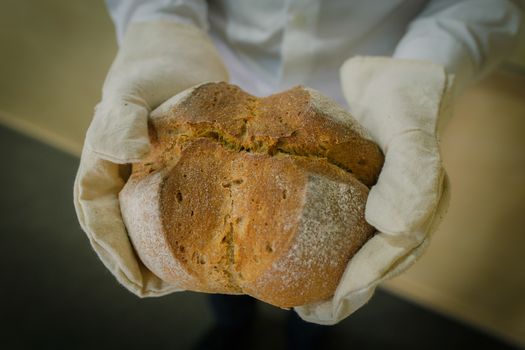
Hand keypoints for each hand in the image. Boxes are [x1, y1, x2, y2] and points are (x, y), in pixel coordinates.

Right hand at [73, 21, 227, 295]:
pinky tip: (204, 246)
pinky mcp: (177, 174)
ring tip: (187, 279)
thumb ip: (122, 120)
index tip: (140, 283)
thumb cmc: (151, 71)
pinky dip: (184, 231)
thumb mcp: (132, 90)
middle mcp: (123, 178)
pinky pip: (174, 209)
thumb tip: (133, 152)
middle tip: (165, 289)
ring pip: (147, 225)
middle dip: (139, 264)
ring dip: (161, 254)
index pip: (99, 220)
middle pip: (122, 231)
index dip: (117, 255)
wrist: (178, 58)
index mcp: (102, 166)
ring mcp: (148, 178)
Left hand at [295, 56, 452, 323]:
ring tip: (309, 307)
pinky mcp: (364, 197)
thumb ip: (411, 168)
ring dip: (342, 283)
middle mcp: (408, 208)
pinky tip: (309, 270)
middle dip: (350, 290)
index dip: (366, 273)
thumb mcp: (409, 119)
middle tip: (315, 313)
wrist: (396, 78)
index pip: (396, 247)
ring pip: (369, 254)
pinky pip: (353, 235)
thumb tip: (390, 224)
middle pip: (383, 260)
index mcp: (423, 198)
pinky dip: (333, 257)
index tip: (337, 295)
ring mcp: (387, 204)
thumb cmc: (405, 95)